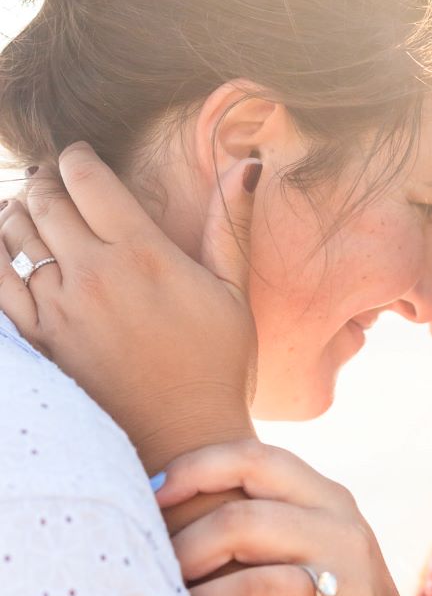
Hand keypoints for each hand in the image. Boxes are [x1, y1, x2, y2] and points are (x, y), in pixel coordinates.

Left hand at [0, 146, 257, 470]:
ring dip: (19, 212)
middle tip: (55, 181)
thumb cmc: (217, 366)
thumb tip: (243, 164)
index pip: (87, 177)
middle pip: (47, 199)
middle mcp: (94, 273)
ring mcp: (60, 307)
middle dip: (47, 180)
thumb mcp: (232, 292)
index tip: (82, 158)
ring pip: (17, 234)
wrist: (184, 438)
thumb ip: (227, 224)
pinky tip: (4, 248)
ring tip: (30, 210)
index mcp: (143, 253)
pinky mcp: (39, 340)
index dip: (78, 157)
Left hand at [156, 438, 431, 595]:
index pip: (256, 460)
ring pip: (258, 591)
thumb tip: (153, 491)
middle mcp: (345, 538)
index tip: (151, 497)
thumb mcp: (310, 535)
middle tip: (157, 574)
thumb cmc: (324, 591)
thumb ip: (258, 508)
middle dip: (186, 549)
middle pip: (245, 523)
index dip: (196, 470)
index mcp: (329, 499)